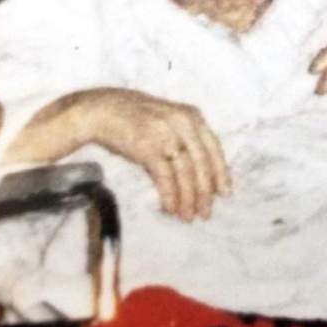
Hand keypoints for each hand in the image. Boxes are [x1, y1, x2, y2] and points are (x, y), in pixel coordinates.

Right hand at [80, 89, 230, 219]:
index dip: (220, 173)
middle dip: (205, 192)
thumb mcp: (168, 121)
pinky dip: (170, 196)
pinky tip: (170, 208)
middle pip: (201, 164)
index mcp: (192, 116)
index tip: (224, 193)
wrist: (102, 110)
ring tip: (187, 216)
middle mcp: (183, 124)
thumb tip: (201, 178)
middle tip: (206, 213)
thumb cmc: (136, 119)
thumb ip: (185, 141)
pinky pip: (165, 177)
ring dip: (188, 199)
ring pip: (185, 173)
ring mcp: (166, 135)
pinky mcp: (148, 148)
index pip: (214, 148)